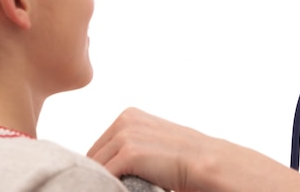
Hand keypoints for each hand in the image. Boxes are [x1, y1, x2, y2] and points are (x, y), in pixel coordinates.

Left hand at [87, 107, 206, 191]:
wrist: (205, 161)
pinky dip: (110, 186)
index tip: (115, 177)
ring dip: (106, 181)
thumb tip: (106, 167)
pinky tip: (124, 188)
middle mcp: (125, 121)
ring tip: (123, 185)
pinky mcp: (129, 153)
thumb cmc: (183, 158)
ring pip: (97, 168)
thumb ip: (130, 146)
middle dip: (103, 174)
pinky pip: (105, 177)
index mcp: (129, 116)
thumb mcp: (151, 142)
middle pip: (94, 157)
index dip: (104, 166)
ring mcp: (126, 136)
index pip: (100, 147)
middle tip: (118, 183)